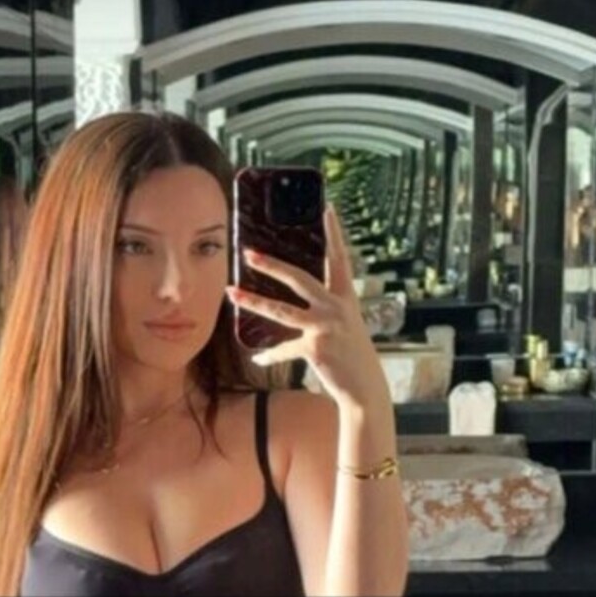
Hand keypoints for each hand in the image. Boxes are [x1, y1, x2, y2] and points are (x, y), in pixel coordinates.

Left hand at [226, 203, 384, 410]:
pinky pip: (284, 349)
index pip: (339, 258)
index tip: (327, 207)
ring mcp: (325, 328)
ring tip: (231, 292)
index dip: (334, 233)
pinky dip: (271, 355)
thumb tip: (300, 294)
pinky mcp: (315, 349)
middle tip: (248, 252)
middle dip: (271, 264)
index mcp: (346, 298)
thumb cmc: (352, 355)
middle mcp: (336, 308)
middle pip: (299, 278)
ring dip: (253, 301)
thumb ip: (326, 307)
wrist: (364, 389)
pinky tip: (259, 358)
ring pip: (281, 311)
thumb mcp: (345, 324)